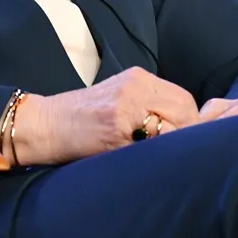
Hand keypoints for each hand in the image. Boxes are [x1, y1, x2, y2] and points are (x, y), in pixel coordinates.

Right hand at [12, 67, 199, 164]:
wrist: (46, 124)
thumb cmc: (82, 116)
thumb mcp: (118, 97)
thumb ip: (148, 103)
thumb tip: (185, 124)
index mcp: (137, 77)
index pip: (183, 99)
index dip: (191, 122)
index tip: (185, 139)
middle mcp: (134, 87)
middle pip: (184, 110)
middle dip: (188, 133)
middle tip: (177, 152)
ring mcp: (125, 107)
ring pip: (172, 126)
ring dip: (173, 145)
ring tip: (160, 157)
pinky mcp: (116, 130)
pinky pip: (151, 144)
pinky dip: (154, 154)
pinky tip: (144, 160)